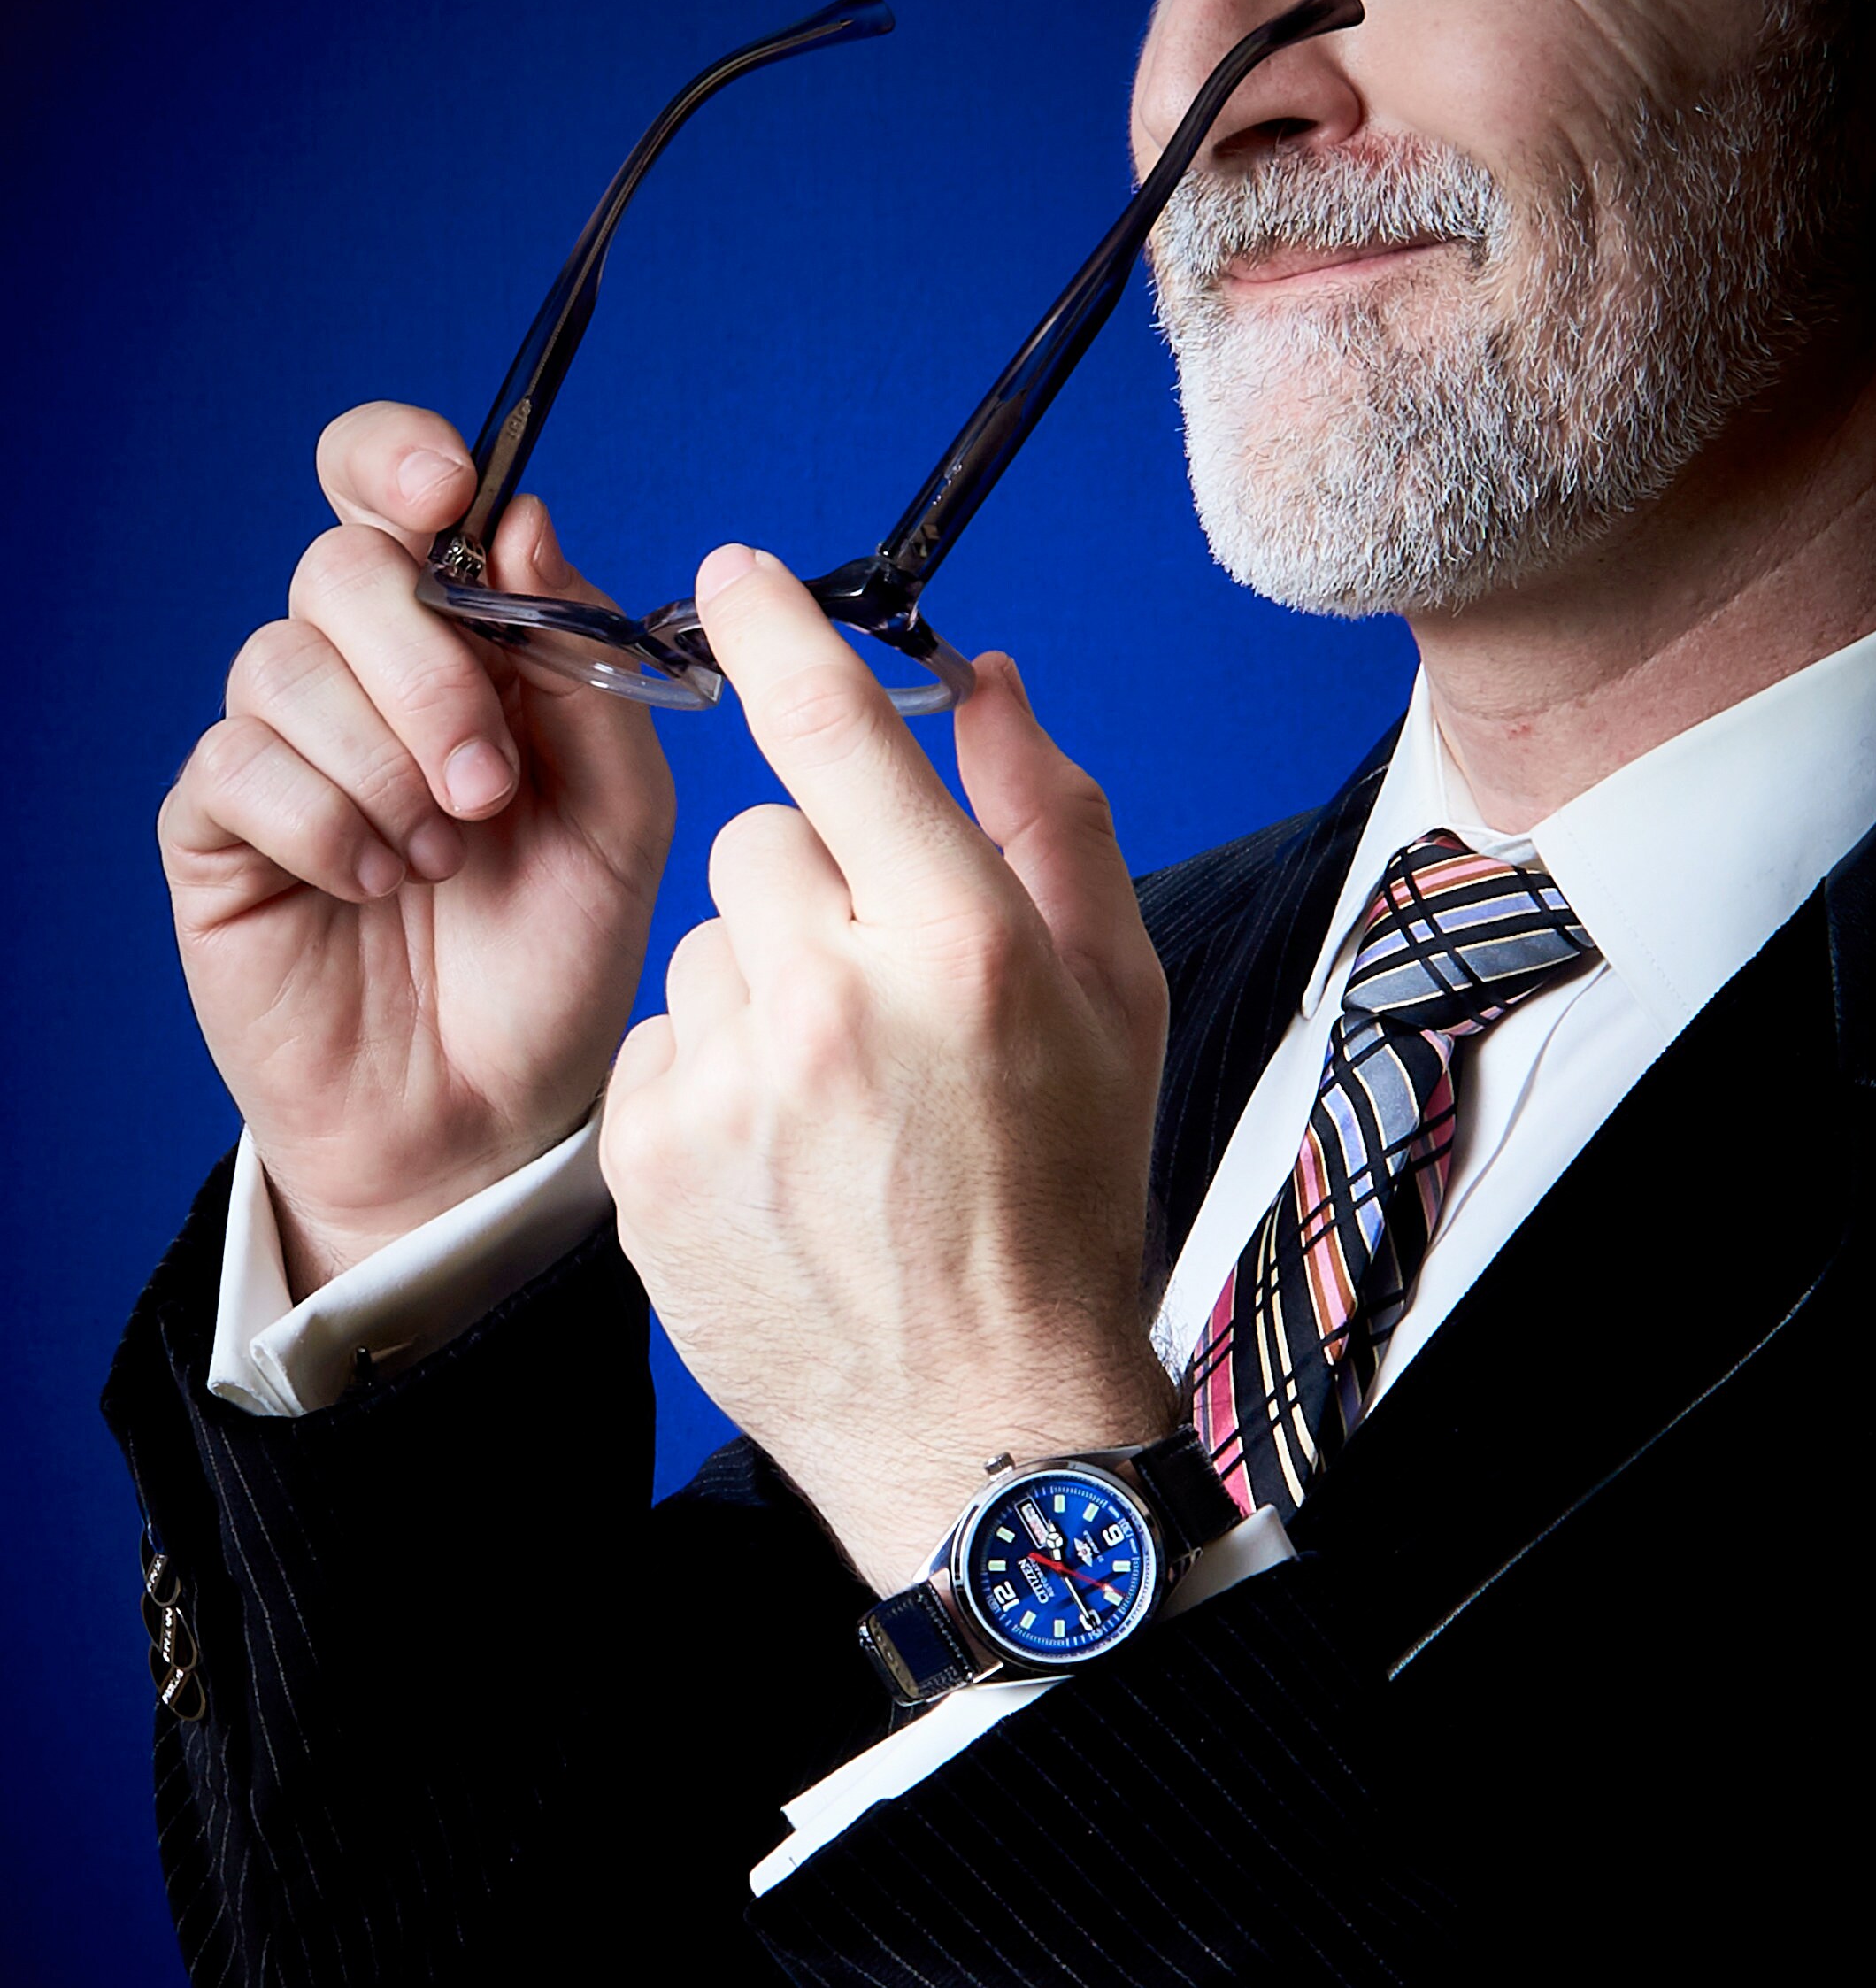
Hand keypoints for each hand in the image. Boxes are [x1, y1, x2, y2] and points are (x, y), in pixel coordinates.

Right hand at [161, 401, 674, 1293]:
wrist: (487, 1118)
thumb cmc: (555, 966)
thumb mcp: (623, 818)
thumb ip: (592, 672)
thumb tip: (527, 524)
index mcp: (464, 647)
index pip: (392, 490)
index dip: (399, 458)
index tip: (445, 489)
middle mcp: (363, 678)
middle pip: (342, 568)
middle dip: (426, 667)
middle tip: (486, 785)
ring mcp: (283, 749)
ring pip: (283, 663)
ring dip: (384, 767)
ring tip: (442, 861)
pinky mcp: (216, 828)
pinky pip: (240, 766)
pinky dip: (327, 825)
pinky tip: (375, 887)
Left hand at [598, 544, 1175, 1596]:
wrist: (979, 1414)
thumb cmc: (1062, 1201)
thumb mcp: (1115, 1001)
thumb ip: (1050, 818)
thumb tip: (981, 680)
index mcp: (962, 945)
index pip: (834, 732)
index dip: (776, 631)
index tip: (735, 573)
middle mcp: (833, 999)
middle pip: (756, 836)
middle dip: (810, 884)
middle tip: (875, 991)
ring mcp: (729, 1085)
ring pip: (701, 942)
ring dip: (758, 984)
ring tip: (832, 1096)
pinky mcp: (648, 1158)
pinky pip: (659, 1039)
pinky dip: (710, 1073)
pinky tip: (779, 1151)